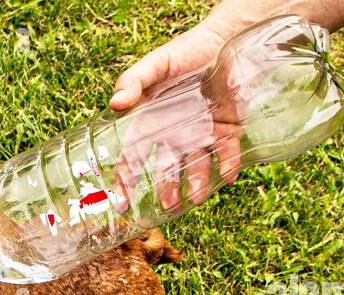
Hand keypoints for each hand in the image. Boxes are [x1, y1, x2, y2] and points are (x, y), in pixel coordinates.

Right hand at [108, 22, 244, 211]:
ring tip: (196, 198)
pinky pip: (227, 152)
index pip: (133, 158)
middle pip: (167, 169)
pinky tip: (226, 176)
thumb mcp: (156, 64)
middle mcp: (176, 136)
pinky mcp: (229, 130)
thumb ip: (134, 80)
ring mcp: (202, 135)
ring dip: (196, 183)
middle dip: (167, 189)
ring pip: (197, 165)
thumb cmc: (186, 52)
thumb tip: (115, 103)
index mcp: (152, 124)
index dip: (126, 181)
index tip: (122, 203)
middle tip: (169, 206)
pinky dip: (228, 165)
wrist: (225, 39)